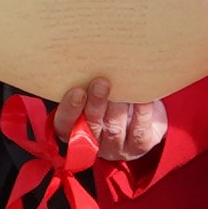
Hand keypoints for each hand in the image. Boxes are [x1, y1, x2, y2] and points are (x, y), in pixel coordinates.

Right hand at [54, 77, 168, 167]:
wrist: (143, 115)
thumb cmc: (112, 99)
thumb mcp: (96, 92)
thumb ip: (89, 84)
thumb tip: (92, 60)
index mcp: (74, 130)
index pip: (65, 124)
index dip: (69, 109)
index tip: (77, 91)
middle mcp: (94, 143)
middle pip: (91, 125)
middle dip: (96, 103)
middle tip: (101, 82)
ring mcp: (117, 148)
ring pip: (114, 128)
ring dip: (118, 106)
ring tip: (123, 86)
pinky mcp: (139, 146)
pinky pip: (139, 131)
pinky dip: (142, 111)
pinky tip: (143, 96)